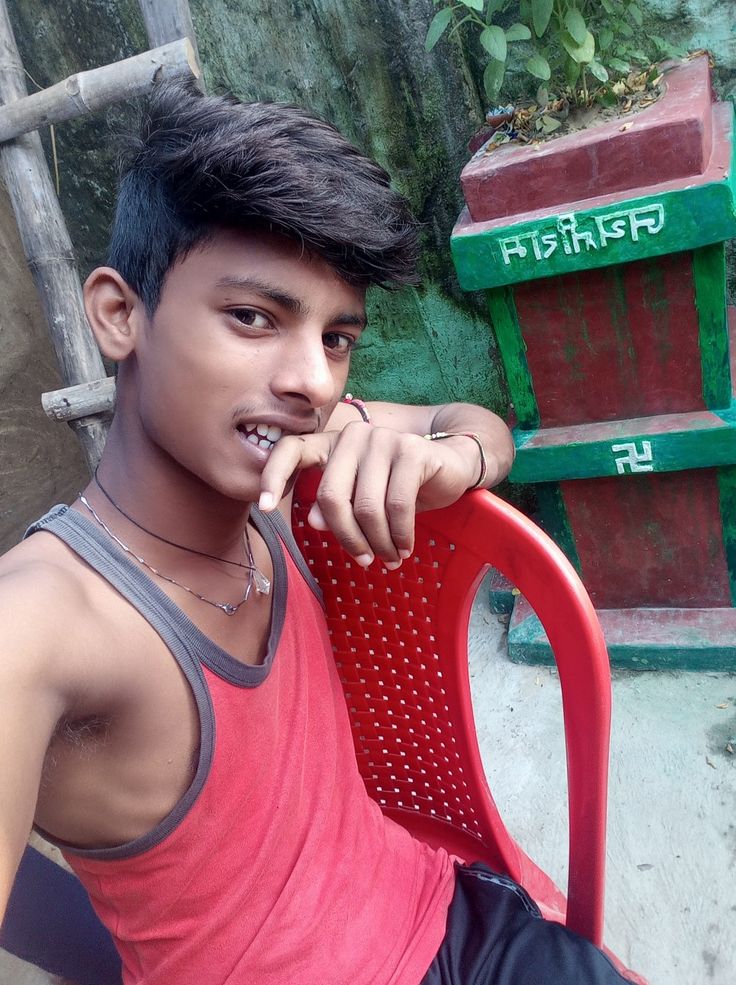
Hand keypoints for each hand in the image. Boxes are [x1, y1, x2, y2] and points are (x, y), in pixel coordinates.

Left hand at [258, 422, 479, 566]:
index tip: (264, 509)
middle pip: (331, 497)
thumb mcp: (363, 499)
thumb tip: (312, 520)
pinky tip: (404, 547)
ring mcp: (384, 439)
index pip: (291, 449)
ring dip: (378, 543)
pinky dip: (399, 536)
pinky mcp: (412, 451)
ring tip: (389, 558)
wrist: (451, 467)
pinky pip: (397, 507)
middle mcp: (354, 436)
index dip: (273, 477)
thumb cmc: (399, 486)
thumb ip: (333, 507)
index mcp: (332, 444)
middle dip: (347, 538)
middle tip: (364, 560)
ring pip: (366, 508)